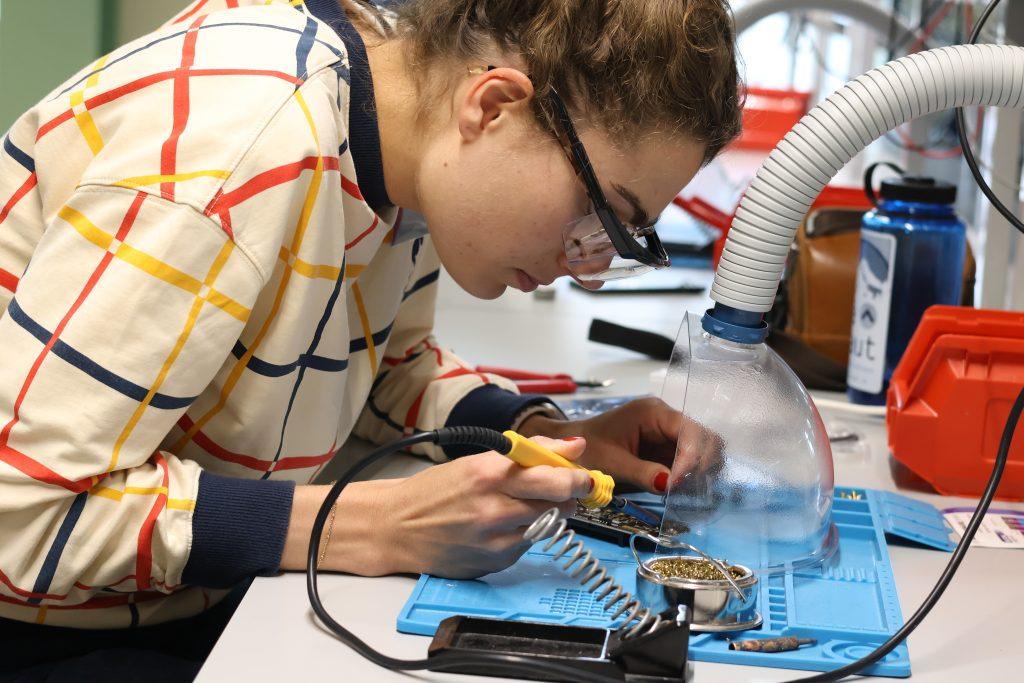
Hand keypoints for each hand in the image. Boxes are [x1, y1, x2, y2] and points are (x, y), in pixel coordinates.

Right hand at [280, 437, 591, 578]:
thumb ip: (527, 453)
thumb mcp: (476, 461)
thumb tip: (573, 446)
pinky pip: (526, 544)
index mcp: (488, 472)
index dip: (575, 473)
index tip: (586, 471)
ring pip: (546, 523)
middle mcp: (493, 505)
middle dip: (572, 492)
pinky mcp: (493, 560)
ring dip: (548, 512)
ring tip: (528, 505)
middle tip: (578, 489)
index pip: (549, 472)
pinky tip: (505, 527)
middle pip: (556, 500)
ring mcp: (494, 537)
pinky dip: (525, 534)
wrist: (395, 527)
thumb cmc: (435, 490)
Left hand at [519, 397, 722, 494]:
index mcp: (653, 412)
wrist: (572, 446)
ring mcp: (669, 432)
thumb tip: (671, 485)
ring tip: (688, 493)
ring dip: (699, 471)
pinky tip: (683, 492)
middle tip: (689, 491)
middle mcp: (667, 418)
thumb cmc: (588, 449)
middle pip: (705, 437)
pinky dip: (691, 476)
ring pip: (703, 449)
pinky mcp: (667, 448)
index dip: (691, 457)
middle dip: (701, 464)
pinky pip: (689, 460)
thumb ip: (643, 473)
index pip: (688, 431)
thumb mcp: (612, 463)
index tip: (679, 484)